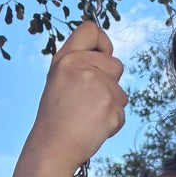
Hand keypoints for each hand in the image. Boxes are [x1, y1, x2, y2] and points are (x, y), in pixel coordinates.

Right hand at [24, 20, 127, 173]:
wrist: (53, 147)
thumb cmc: (56, 118)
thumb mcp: (59, 81)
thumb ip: (80, 65)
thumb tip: (107, 56)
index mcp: (66, 58)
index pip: (91, 29)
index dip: (103, 43)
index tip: (101, 56)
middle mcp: (81, 67)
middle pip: (116, 64)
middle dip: (110, 82)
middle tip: (89, 100)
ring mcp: (98, 85)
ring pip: (121, 91)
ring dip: (111, 105)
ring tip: (88, 116)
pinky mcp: (111, 105)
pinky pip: (122, 112)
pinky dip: (112, 122)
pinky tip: (93, 127)